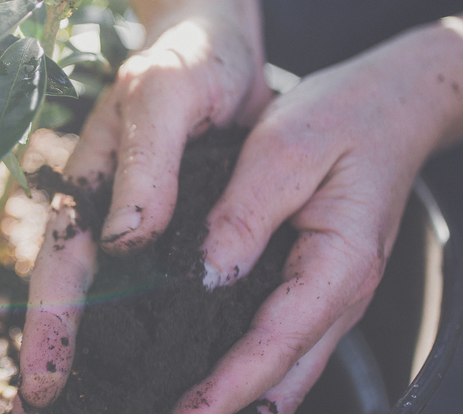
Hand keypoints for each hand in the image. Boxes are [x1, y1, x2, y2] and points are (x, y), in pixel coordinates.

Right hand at [16, 0, 270, 408]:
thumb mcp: (164, 98)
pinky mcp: (179, 223)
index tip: (43, 381)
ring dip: (106, 349)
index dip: (50, 324)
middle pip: (78, 294)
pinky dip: (155, 322)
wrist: (222, 39)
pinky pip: (161, 281)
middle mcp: (111, 210)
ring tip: (109, 399)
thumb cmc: (188, 57)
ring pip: (117, 296)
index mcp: (92, 184)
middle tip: (55, 408)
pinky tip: (167, 355)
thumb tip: (126, 239)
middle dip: (62, 352)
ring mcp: (144, 220)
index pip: (61, 265)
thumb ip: (146, 165)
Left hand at [175, 17, 462, 412]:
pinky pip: (288, 344)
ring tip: (187, 410)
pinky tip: (215, 370)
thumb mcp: (284, 152)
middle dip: (231, 409)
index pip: (275, 346)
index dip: (226, 388)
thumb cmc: (343, 117)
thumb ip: (242, 218)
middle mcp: (341, 294)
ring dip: (242, 397)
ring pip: (290, 370)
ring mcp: (334, 295)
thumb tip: (206, 278)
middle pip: (286, 378)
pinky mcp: (319, 285)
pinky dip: (254, 368)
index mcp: (337, 265)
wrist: (393, 102)